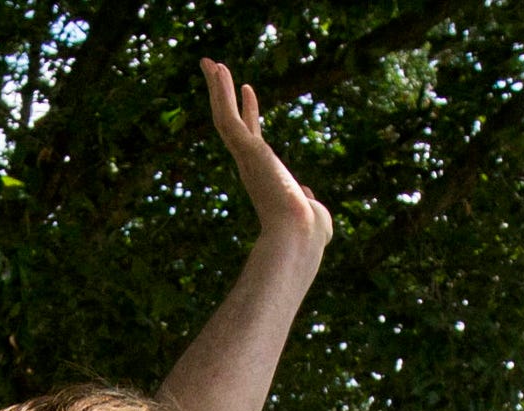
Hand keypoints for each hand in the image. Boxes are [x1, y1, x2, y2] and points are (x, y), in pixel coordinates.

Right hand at [200, 60, 331, 262]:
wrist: (299, 235)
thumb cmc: (309, 231)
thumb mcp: (312, 209)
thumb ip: (307, 198)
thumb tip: (307, 195)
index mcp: (264, 175)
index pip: (254, 138)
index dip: (251, 113)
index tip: (249, 90)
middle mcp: (250, 165)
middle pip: (232, 123)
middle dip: (224, 95)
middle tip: (218, 69)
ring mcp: (245, 157)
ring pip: (224, 117)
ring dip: (217, 88)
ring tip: (211, 62)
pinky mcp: (245, 150)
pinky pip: (226, 116)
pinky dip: (220, 92)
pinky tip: (218, 68)